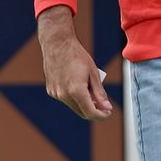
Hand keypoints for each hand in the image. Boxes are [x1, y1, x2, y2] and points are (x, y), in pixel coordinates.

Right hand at [38, 5, 111, 120]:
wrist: (57, 45)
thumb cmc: (78, 56)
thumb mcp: (94, 73)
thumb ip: (100, 92)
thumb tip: (107, 107)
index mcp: (76, 91)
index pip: (90, 112)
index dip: (101, 115)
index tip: (108, 113)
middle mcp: (63, 95)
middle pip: (81, 112)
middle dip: (94, 111)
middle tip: (105, 106)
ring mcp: (55, 93)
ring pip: (73, 106)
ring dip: (84, 104)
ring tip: (92, 91)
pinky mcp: (51, 90)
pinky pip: (65, 99)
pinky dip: (74, 97)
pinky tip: (80, 86)